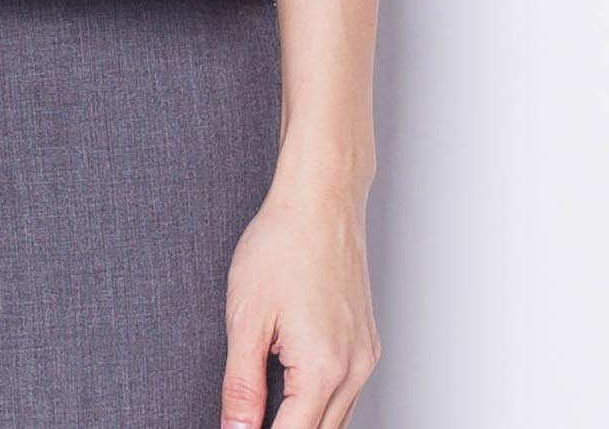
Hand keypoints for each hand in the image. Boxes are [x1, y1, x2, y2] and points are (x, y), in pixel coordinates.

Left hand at [220, 173, 380, 428]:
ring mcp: (365, 356)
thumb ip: (241, 385)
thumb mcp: (246, 317)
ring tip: (267, 407)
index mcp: (322, 369)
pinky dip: (321, 400)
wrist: (320, 201)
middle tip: (248, 421)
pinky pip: (347, 391)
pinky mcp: (367, 343)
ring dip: (304, 419)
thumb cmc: (281, 245)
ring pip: (338, 418)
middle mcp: (353, 369)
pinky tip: (294, 386)